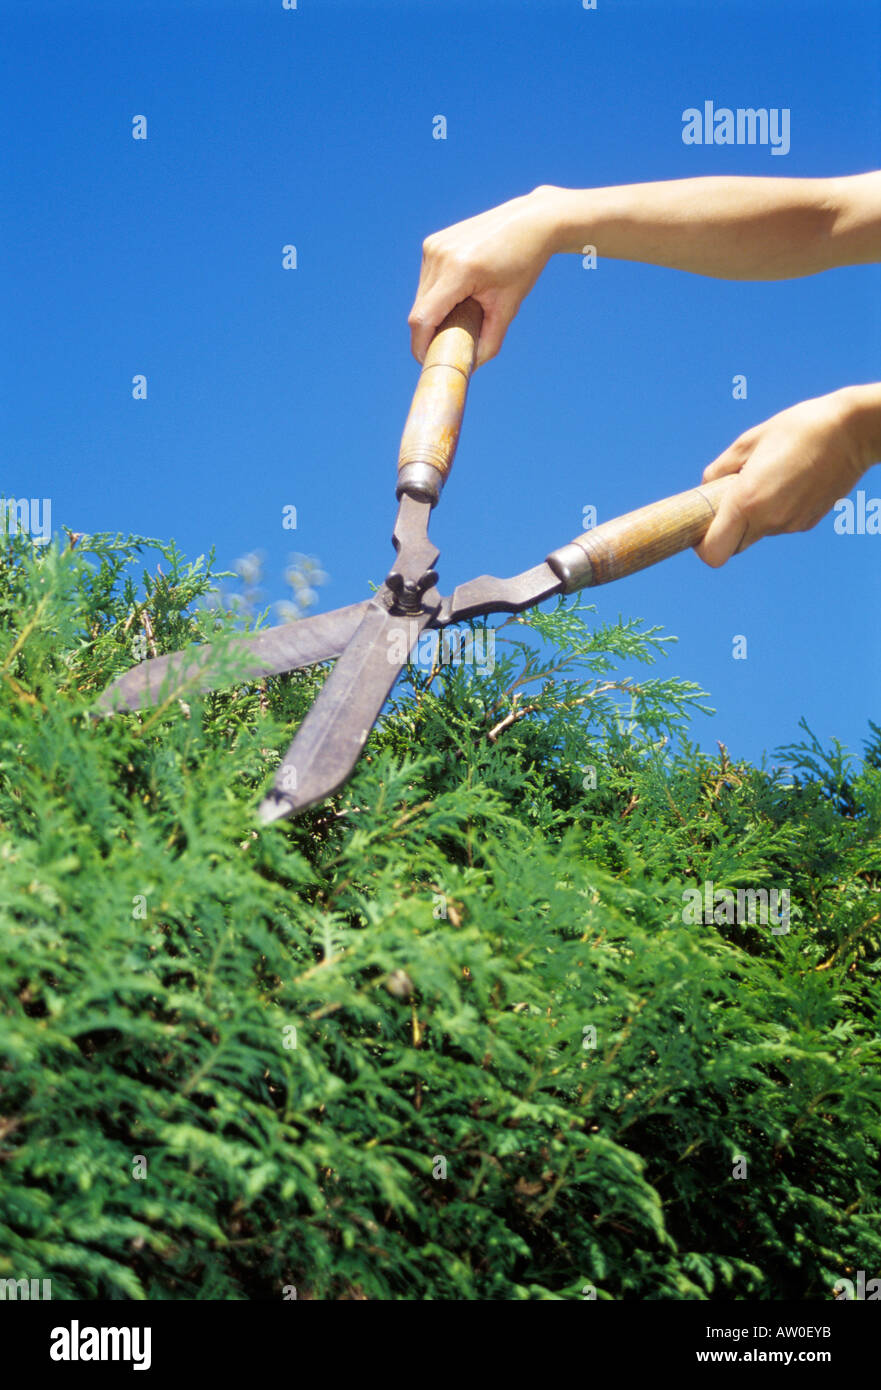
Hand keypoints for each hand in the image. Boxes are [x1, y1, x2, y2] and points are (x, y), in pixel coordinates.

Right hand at [408, 187, 557, 366]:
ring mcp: (433, 246)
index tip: (428, 363)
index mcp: (459, 270)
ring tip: (461, 314)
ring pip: (421, 297)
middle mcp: (440, 255)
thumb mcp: (509, 306)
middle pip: (420, 310)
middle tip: (449, 346)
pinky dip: (437, 296)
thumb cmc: (524, 264)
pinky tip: (459, 293)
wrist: (530, 222)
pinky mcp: (432, 242)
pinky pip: (426, 281)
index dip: (421, 346)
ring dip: (433, 314)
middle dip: (430, 333)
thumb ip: (490, 341)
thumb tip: (471, 368)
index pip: (423, 318)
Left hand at [696, 389, 872, 565]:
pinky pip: (780, 525)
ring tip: (767, 480)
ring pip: (757, 534)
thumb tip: (707, 486)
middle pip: (733, 546)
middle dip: (725, 530)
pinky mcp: (808, 523)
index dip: (702, 545)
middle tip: (729, 499)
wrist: (852, 431)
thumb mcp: (749, 441)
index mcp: (747, 502)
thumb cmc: (798, 428)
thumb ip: (720, 469)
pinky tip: (788, 483)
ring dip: (752, 517)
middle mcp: (768, 521)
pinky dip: (775, 511)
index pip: (713, 552)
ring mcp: (791, 525)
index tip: (702, 526)